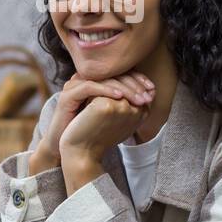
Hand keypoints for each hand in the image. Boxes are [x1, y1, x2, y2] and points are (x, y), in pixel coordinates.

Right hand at [29, 71, 153, 172]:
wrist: (72, 150)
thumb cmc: (94, 132)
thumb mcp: (115, 115)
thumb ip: (129, 103)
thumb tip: (152, 95)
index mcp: (95, 80)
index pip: (119, 72)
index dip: (138, 79)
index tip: (153, 90)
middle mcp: (84, 78)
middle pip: (112, 73)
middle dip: (134, 84)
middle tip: (148, 96)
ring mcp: (75, 85)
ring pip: (104, 79)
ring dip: (125, 88)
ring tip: (139, 99)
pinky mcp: (69, 94)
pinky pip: (90, 87)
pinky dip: (107, 90)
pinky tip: (121, 98)